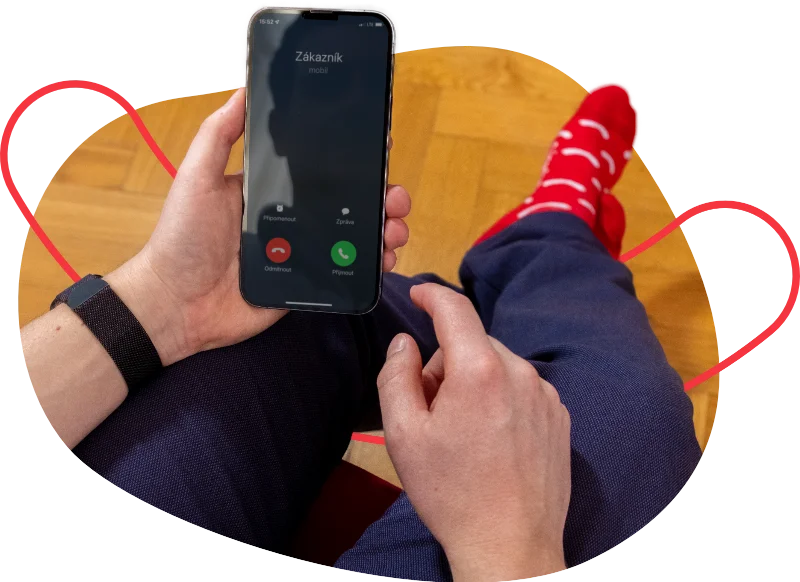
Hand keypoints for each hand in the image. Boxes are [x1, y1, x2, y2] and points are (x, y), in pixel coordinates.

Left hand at [107, 86, 410, 365]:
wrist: (176, 304)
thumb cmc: (182, 237)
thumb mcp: (197, 177)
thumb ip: (219, 135)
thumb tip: (244, 89)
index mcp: (271, 190)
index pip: (321, 171)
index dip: (353, 163)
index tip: (380, 154)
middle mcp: (291, 219)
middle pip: (347, 204)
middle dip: (380, 198)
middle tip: (396, 199)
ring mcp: (301, 253)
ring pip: (353, 238)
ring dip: (382, 230)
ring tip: (395, 229)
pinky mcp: (305, 284)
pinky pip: (345, 273)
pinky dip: (370, 266)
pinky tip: (386, 259)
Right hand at [376, 284, 571, 580]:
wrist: (510, 545)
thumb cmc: (452, 492)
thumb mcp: (403, 434)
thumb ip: (397, 375)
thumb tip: (405, 343)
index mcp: (479, 371)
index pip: (455, 310)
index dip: (432, 295)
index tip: (418, 294)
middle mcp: (520, 373)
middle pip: (472, 344)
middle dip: (446, 363)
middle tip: (431, 411)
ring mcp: (546, 395)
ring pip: (497, 365)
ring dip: (474, 382)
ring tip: (464, 433)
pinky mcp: (559, 416)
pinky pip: (521, 388)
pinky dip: (501, 398)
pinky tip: (492, 441)